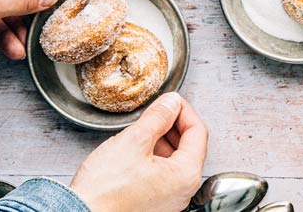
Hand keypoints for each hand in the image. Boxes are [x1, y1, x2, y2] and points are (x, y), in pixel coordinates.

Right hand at [70, 93, 208, 211]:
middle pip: (190, 146)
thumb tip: (171, 103)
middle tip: (157, 110)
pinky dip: (155, 155)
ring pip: (175, 159)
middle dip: (173, 124)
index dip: (183, 110)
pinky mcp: (154, 203)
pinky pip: (163, 173)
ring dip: (163, 139)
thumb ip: (158, 117)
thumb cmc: (105, 190)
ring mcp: (169, 199)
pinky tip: (138, 148)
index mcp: (186, 175)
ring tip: (143, 128)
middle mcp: (183, 191)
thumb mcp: (134, 141)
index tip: (171, 101)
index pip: (198, 132)